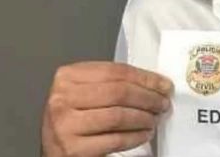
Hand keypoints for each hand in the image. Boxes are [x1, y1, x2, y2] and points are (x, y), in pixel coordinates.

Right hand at [41, 61, 173, 156]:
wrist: (55, 152)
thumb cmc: (75, 118)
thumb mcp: (86, 93)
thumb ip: (112, 83)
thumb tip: (154, 83)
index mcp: (66, 77)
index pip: (115, 71)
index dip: (145, 78)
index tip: (165, 85)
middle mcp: (61, 99)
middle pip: (118, 92)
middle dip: (148, 98)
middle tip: (163, 103)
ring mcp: (64, 125)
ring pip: (118, 116)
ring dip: (144, 118)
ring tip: (154, 119)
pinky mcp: (72, 150)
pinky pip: (114, 140)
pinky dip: (135, 137)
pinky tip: (144, 134)